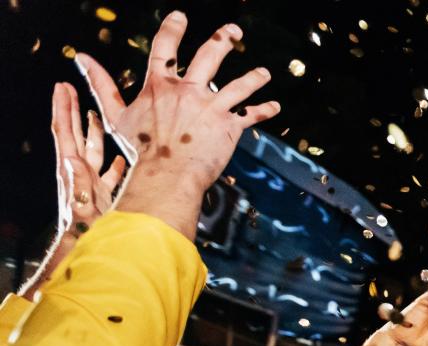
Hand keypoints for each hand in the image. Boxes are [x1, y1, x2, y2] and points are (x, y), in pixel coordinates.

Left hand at [51, 82, 125, 236]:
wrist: (88, 249)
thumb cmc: (85, 233)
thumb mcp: (81, 207)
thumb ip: (78, 184)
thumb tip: (72, 158)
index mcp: (73, 171)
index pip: (65, 133)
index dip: (64, 109)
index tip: (63, 87)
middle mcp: (80, 173)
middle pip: (76, 135)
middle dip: (74, 112)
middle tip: (72, 90)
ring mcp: (91, 183)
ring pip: (93, 151)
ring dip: (94, 131)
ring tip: (95, 113)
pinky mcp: (103, 195)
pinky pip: (109, 174)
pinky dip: (114, 162)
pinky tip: (121, 158)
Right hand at [76, 12, 279, 237]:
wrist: (166, 175)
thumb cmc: (140, 150)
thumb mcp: (116, 114)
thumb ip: (101, 83)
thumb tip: (81, 57)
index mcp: (160, 85)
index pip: (165, 47)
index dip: (173, 29)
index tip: (180, 16)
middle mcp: (188, 90)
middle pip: (210, 56)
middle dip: (223, 39)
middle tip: (233, 30)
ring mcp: (211, 107)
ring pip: (239, 84)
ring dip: (254, 77)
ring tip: (264, 73)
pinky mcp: (229, 126)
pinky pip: (251, 115)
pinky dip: (264, 110)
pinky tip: (275, 107)